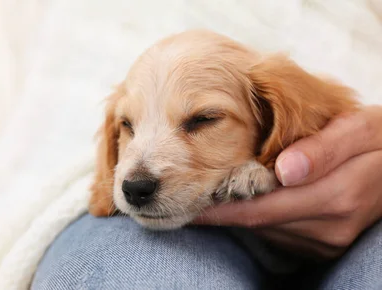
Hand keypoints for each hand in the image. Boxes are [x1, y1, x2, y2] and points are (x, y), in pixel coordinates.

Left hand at [194, 105, 381, 259]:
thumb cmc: (377, 139)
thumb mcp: (361, 129)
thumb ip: (325, 148)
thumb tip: (286, 170)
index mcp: (339, 195)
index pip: (263, 208)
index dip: (223, 207)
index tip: (189, 199)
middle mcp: (331, 227)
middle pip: (259, 222)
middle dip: (220, 213)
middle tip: (181, 199)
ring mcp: (328, 242)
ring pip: (266, 230)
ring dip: (236, 216)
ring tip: (204, 197)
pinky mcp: (323, 247)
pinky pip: (279, 234)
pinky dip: (256, 219)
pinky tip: (240, 201)